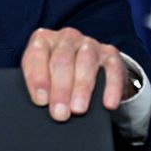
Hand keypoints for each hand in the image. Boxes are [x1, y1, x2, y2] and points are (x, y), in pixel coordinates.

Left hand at [21, 27, 136, 121]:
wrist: (88, 69)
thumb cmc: (56, 74)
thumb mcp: (42, 75)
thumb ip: (38, 85)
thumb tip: (40, 105)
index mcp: (43, 39)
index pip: (37, 53)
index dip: (38, 78)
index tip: (41, 101)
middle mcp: (66, 38)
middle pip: (62, 59)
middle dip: (60, 88)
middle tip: (60, 113)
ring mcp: (90, 44)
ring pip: (86, 61)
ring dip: (82, 88)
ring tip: (78, 110)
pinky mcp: (110, 55)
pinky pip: (112, 70)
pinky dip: (111, 88)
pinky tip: (108, 104)